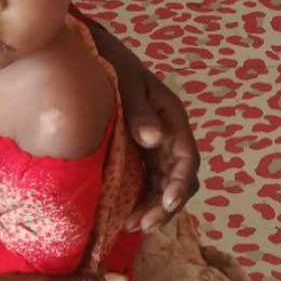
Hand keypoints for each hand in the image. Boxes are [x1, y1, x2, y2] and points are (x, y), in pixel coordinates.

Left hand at [85, 19, 199, 232]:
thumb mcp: (127, 85)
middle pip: (178, 179)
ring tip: (131, 227)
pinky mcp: (138, 152)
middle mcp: (168, 135)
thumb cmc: (114, 65)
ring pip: (163, 185)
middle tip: (142, 225)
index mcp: (173, 118)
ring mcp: (154, 146)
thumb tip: (152, 140)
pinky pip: (146, 181)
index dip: (179, 184)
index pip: (186, 158)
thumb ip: (139, 112)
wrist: (94, 53)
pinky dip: (140, 200)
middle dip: (164, 206)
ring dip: (152, 208)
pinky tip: (124, 215)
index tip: (167, 203)